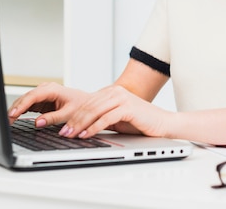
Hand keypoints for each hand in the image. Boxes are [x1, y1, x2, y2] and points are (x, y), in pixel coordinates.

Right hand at [8, 82, 89, 126]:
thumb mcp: (68, 114)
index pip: (32, 96)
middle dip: (15, 108)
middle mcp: (45, 89)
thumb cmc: (80, 106)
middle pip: (26, 97)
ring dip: (16, 110)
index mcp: (52, 89)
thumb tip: (38, 123)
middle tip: (7, 121)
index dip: (21, 105)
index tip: (12, 114)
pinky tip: (14, 118)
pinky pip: (28, 104)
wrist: (87, 103)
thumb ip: (53, 118)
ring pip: (25, 100)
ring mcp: (42, 94)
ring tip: (8, 121)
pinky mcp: (41, 100)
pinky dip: (21, 111)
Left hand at [56, 84, 171, 138]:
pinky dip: (93, 127)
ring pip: (94, 111)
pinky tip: (86, 135)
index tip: (63, 127)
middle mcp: (115, 91)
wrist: (163, 124)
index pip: (87, 103)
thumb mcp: (116, 119)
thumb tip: (80, 127)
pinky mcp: (128, 107)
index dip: (73, 115)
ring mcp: (122, 97)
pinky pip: (106, 118)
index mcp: (111, 92)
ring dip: (80, 124)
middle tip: (63, 132)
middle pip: (88, 106)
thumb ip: (101, 118)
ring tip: (71, 135)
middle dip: (73, 120)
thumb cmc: (139, 123)